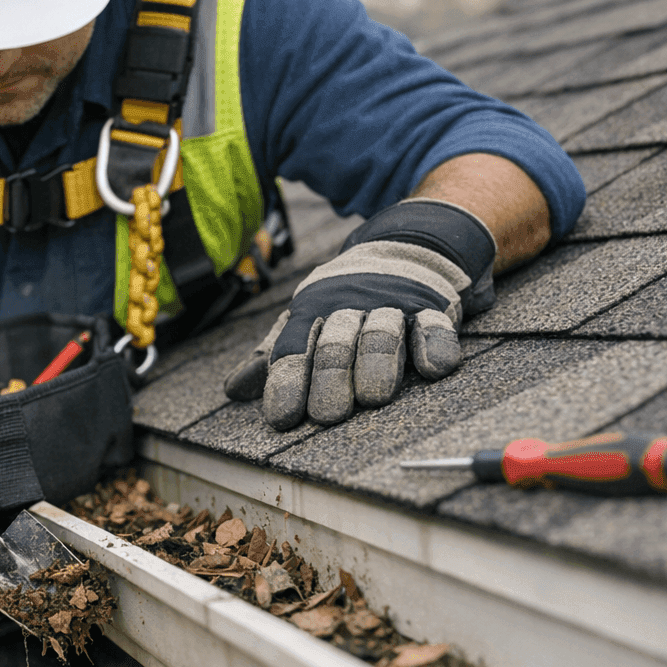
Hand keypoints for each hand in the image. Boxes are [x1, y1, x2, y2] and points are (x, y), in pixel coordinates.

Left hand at [223, 199, 496, 429]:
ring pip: (381, 332)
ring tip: (373, 397)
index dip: (286, 382)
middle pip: (335, 345)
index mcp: (311, 313)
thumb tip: (233, 390)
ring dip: (376, 362)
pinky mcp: (432, 305)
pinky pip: (433, 324)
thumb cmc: (344, 302)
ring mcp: (391, 304)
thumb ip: (274, 355)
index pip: (293, 349)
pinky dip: (434, 343)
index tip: (282, 418)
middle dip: (329, 378)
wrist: (403, 248)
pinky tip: (432, 368)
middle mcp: (347, 307)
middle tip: (327, 415)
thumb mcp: (305, 322)